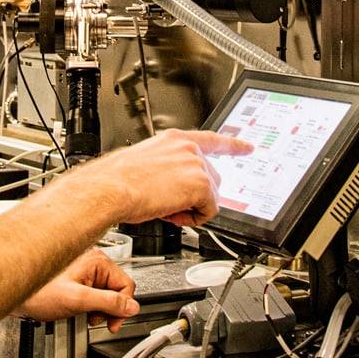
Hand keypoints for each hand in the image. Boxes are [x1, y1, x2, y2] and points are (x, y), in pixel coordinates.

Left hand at [18, 249, 139, 331]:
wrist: (16, 297)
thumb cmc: (38, 294)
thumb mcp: (78, 300)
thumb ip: (108, 303)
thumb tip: (131, 306)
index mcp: (97, 261)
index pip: (126, 285)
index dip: (122, 307)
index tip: (114, 322)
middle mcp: (92, 261)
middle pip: (116, 288)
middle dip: (109, 308)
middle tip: (95, 320)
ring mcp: (84, 269)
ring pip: (105, 291)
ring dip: (98, 308)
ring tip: (84, 315)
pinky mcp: (76, 277)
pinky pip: (93, 292)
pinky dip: (89, 304)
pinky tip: (78, 310)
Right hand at [87, 129, 253, 227]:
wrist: (110, 189)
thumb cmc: (117, 180)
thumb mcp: (145, 165)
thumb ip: (168, 169)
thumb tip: (174, 188)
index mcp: (174, 139)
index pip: (211, 139)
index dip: (232, 145)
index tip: (248, 146)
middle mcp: (188, 148)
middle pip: (211, 178)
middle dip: (196, 196)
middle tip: (168, 204)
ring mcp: (196, 164)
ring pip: (210, 195)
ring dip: (192, 207)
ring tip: (165, 209)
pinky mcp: (201, 184)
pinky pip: (209, 210)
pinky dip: (194, 218)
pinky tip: (172, 214)